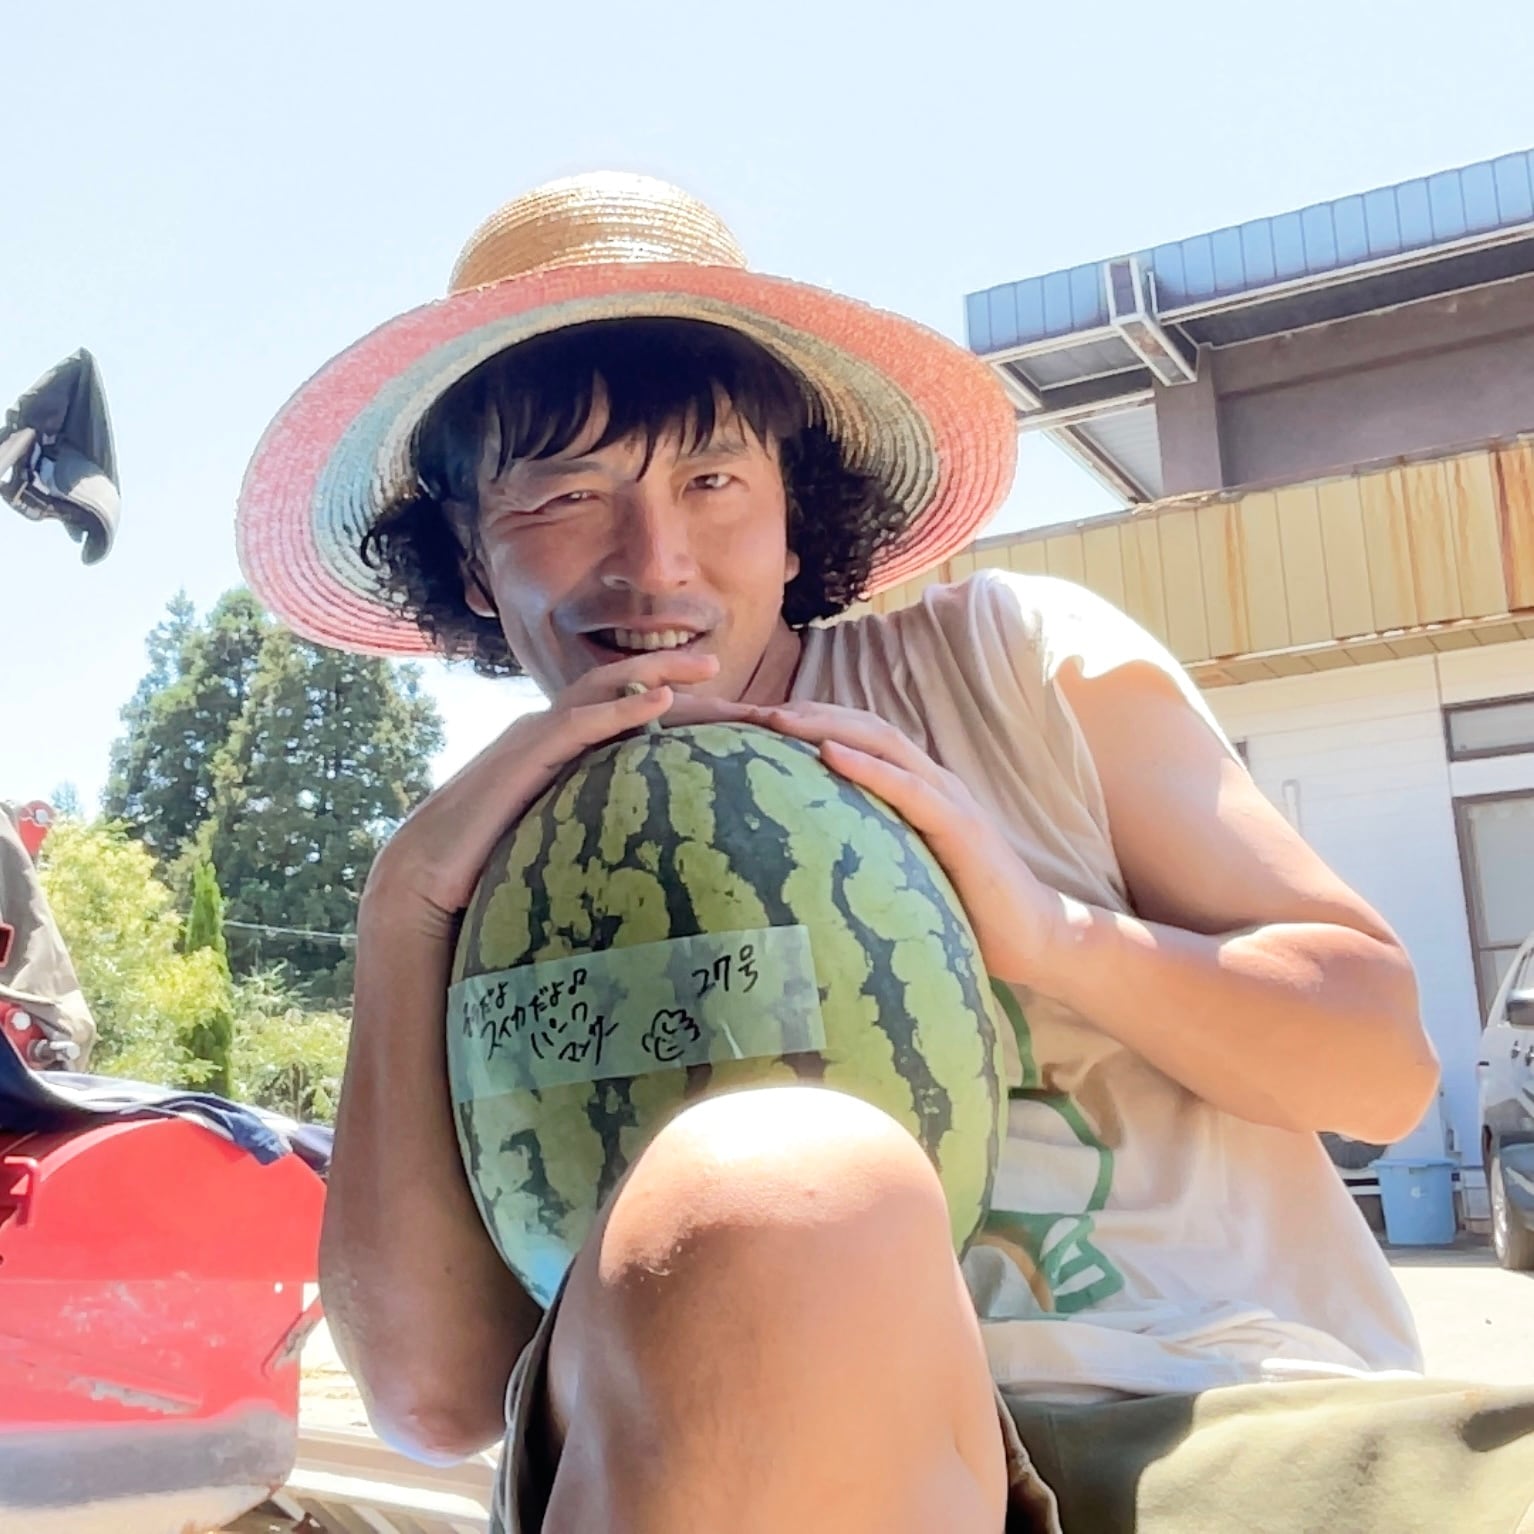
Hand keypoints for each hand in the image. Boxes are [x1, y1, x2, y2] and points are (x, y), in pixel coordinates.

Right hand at [364, 650, 721, 939]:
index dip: (675, 705)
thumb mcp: (555, 834)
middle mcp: (550, 730)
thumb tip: (635, 846)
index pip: (625, 712)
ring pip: (604, 688)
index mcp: (560, 747)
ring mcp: (535, 737)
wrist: (427, 874)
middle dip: (675, 670)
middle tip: (720, 660)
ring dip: (658, 671)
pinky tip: (660, 699)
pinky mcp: (525, 755)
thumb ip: (590, 824)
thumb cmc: (489, 863)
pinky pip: (579, 722)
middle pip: (622, 684)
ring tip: (705, 665)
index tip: (721, 703)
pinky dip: (621, 707)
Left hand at [689, 698, 1071, 985]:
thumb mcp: (904, 873)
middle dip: (807, 714)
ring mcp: (949, 800)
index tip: (754, 725)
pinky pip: (909, 788)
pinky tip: (830, 755)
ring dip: (827, 727)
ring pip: (882, 745)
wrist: (1034, 936)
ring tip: (777, 720)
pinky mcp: (960, 827)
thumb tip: (808, 862)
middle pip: (863, 729)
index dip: (809, 725)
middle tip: (751, 712)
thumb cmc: (964, 910)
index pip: (857, 740)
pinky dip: (867, 767)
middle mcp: (932, 782)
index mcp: (917, 789)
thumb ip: (869, 853)